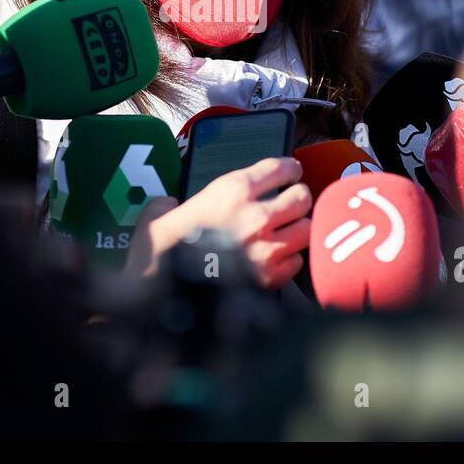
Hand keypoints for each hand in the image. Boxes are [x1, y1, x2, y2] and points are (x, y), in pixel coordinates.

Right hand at [124, 157, 311, 289]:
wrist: (159, 296)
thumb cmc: (158, 253)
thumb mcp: (159, 214)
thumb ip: (171, 202)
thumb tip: (170, 205)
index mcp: (233, 191)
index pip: (280, 168)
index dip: (290, 168)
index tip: (292, 171)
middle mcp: (256, 216)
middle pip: (302, 197)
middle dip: (298, 199)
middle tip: (291, 203)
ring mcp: (266, 248)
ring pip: (306, 229)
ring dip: (297, 229)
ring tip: (287, 232)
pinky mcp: (269, 278)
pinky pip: (297, 262)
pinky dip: (289, 261)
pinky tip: (276, 261)